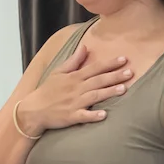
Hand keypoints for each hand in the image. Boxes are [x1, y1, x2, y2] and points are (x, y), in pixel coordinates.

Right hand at [15, 45, 132, 137]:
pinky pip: (83, 116)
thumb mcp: (58, 72)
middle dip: (115, 76)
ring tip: (123, 89)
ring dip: (108, 92)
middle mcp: (76, 89)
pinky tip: (104, 115)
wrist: (33, 110)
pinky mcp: (71, 116)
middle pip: (98, 80)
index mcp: (74, 77)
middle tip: (130, 73)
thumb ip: (73, 60)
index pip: (95, 68)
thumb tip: (85, 47)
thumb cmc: (48, 90)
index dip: (109, 63)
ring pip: (94, 96)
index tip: (124, 59)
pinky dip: (93, 115)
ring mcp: (74, 103)